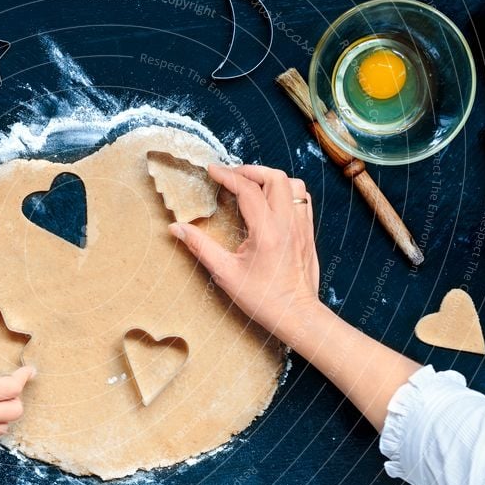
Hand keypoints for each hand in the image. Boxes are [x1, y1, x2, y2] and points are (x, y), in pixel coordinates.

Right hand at [169, 164, 320, 340]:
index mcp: (267, 231)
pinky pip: (302, 199)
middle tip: (231, 176)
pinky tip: (270, 201)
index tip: (212, 171)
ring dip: (271, 178)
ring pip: (293, 184)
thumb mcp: (225, 273)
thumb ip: (200, 246)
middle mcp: (288, 223)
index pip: (247, 190)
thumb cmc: (262, 298)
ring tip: (251, 185)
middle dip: (250, 170)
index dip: (227, 175)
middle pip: (274, 177)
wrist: (296, 314)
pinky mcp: (308, 232)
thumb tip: (176, 228)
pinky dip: (286, 191)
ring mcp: (302, 226)